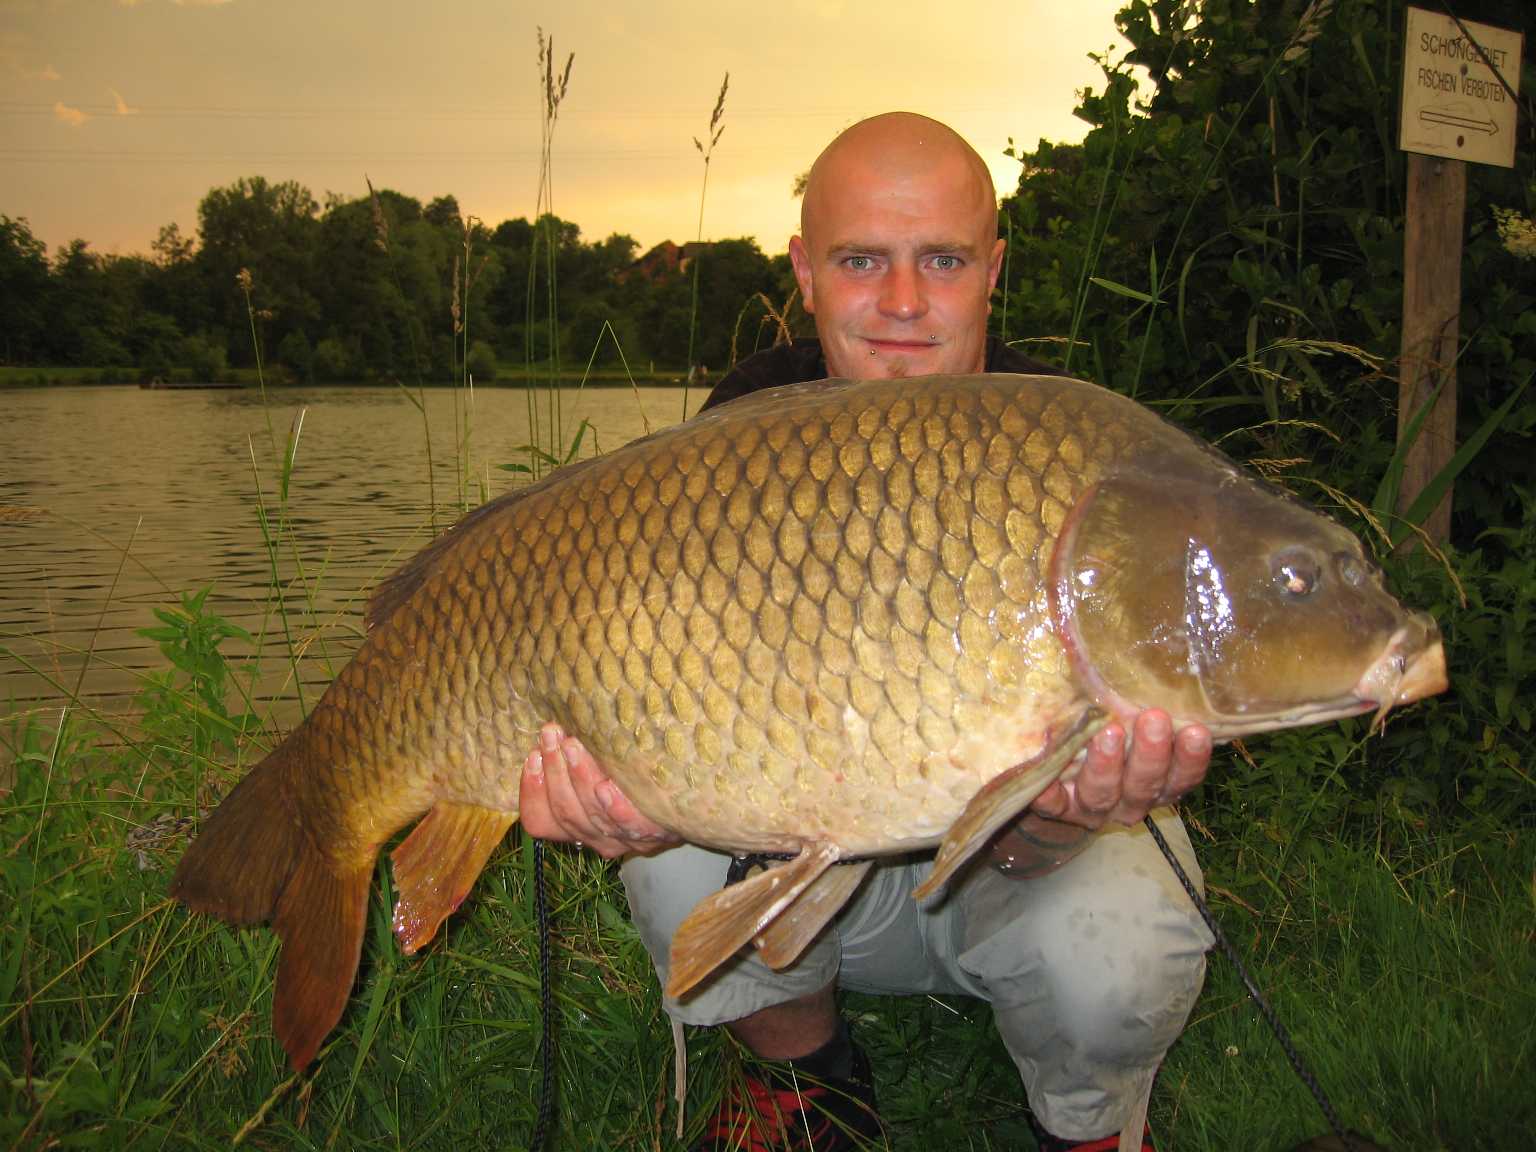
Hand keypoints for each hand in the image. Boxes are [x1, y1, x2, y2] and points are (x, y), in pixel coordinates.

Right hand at [519, 723, 679, 858]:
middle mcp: (596, 839)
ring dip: (578, 778)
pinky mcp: (653, 835)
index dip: (531, 791)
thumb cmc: (638, 780)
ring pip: (591, 816)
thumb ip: (578, 759)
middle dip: (554, 770)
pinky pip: (630, 824)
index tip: (532, 754)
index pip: (540, 821)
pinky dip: (615, 807)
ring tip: (572, 745)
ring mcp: (624, 840)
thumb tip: (555, 727)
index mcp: (577, 827)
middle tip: (551, 735)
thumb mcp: (602, 770)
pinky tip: (607, 786)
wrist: (694, 806)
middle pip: (565, 812)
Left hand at [1028, 709, 1211, 831]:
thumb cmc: (1109, 732)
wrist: (1062, 776)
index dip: (1191, 758)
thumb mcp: (1132, 719)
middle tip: (1153, 718)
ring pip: (1104, 793)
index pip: (1182, 777)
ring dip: (1106, 765)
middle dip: (1151, 754)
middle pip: (1145, 785)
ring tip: (1107, 732)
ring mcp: (1093, 808)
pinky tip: (1045, 779)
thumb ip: (1143, 701)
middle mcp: (1130, 800)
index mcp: (1158, 784)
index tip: (1196, 729)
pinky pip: (1053, 804)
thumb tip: (1160, 649)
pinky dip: (1050, 794)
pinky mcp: (1057, 808)